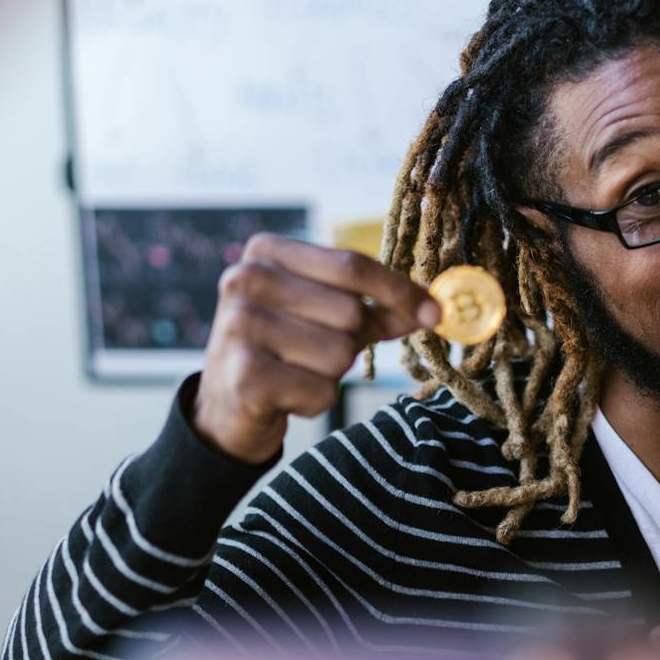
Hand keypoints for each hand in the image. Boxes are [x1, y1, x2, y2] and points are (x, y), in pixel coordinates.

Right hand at [192, 233, 441, 462]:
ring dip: (331, 376)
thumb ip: (375, 309)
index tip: (435, 313)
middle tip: (318, 355)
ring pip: (339, 355)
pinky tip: (285, 397)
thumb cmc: (283, 353)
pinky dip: (315, 402)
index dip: (399, 291)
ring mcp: (239, 326)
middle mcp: (245, 279)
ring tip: (296, 374)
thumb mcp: (324, 318)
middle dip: (352, 343)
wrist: (224, 407)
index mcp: (267, 252)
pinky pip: (321, 392)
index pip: (351, 264)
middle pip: (350, 312)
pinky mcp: (244, 375)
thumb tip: (432, 308)